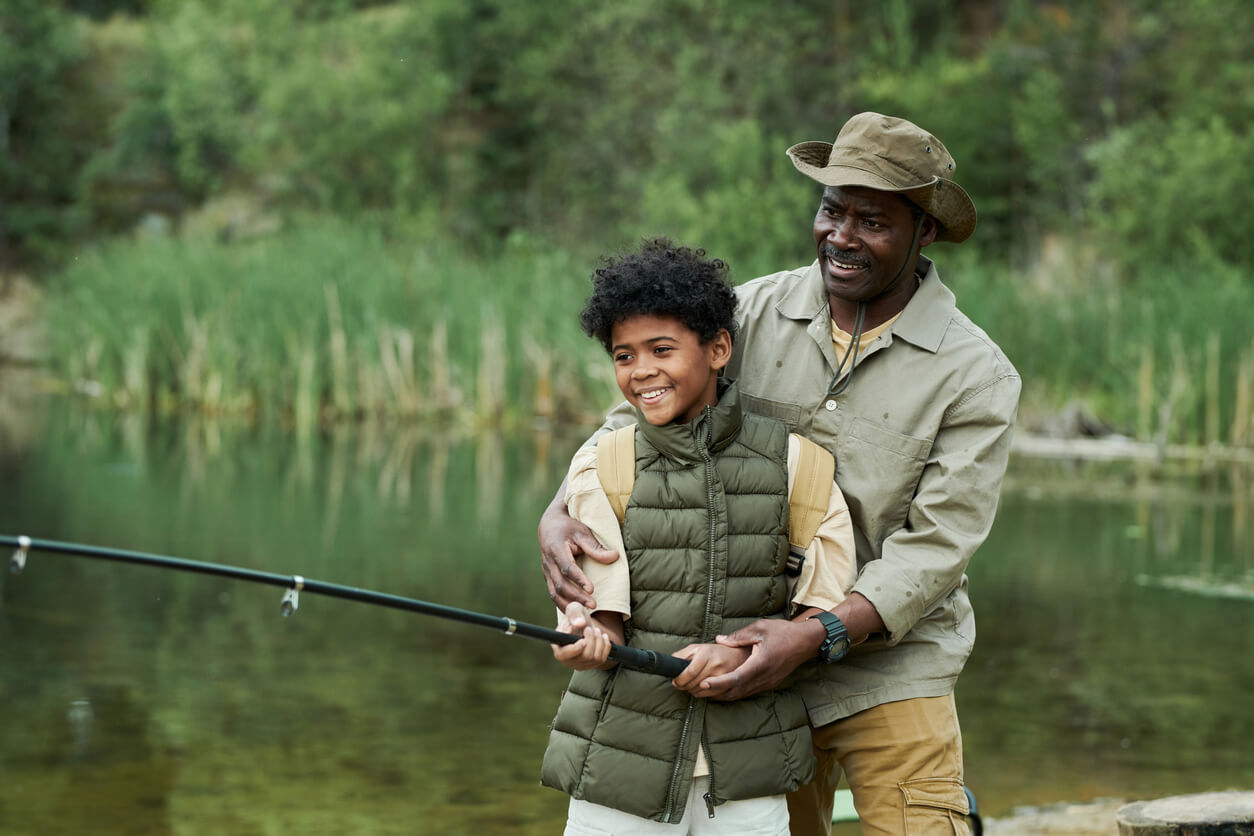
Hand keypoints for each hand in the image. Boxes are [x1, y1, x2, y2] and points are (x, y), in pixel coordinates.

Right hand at [538, 488, 618, 608]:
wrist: (548, 526)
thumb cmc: (568, 528)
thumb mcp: (582, 532)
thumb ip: (596, 547)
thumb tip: (614, 557)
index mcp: (556, 549)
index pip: (567, 567)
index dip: (579, 579)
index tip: (592, 589)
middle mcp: (549, 563)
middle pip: (560, 585)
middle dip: (576, 597)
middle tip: (593, 605)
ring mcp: (546, 572)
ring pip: (554, 593)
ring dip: (569, 604)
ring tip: (586, 612)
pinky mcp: (547, 578)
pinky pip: (553, 594)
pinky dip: (563, 604)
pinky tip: (575, 611)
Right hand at [551, 603, 612, 670]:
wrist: (584, 625)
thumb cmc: (576, 616)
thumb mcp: (574, 609)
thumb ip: (574, 614)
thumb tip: (579, 623)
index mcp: (558, 646)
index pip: (564, 655)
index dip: (575, 649)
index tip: (583, 640)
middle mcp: (567, 659)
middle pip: (585, 656)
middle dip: (592, 640)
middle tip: (590, 628)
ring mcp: (579, 664)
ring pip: (595, 658)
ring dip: (599, 641)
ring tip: (596, 631)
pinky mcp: (590, 665)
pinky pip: (602, 659)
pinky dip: (605, 646)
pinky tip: (603, 637)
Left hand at [671, 643, 749, 694]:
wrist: (744, 656)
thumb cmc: (719, 651)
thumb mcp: (699, 647)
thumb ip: (683, 654)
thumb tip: (671, 662)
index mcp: (708, 655)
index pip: (689, 672)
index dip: (679, 680)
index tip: (675, 681)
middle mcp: (717, 667)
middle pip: (694, 685)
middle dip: (684, 686)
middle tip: (681, 684)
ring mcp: (726, 679)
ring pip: (702, 694)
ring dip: (694, 691)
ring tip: (693, 684)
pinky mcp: (732, 690)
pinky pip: (712, 698)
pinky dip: (705, 695)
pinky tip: (705, 687)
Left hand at [697, 618, 824, 699]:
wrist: (806, 642)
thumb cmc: (783, 632)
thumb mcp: (760, 628)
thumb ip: (738, 636)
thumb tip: (719, 640)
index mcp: (761, 663)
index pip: (736, 678)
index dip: (718, 683)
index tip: (703, 684)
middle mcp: (764, 677)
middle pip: (736, 691)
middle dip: (716, 692)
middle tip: (697, 690)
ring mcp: (767, 683)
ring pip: (742, 694)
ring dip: (724, 694)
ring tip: (706, 691)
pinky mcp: (769, 683)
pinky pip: (749, 692)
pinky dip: (735, 692)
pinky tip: (724, 688)